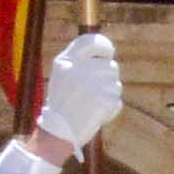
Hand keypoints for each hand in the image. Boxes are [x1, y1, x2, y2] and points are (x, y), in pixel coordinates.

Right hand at [36, 28, 123, 151]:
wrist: (56, 132)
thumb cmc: (63, 104)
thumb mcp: (63, 77)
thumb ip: (81, 63)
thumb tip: (108, 53)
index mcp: (65, 61)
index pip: (91, 42)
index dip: (104, 46)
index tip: (108, 53)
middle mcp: (77, 70)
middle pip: (111, 66)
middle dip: (107, 80)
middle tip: (91, 94)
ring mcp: (89, 85)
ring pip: (116, 84)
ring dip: (109, 95)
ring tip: (91, 105)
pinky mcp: (101, 100)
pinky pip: (117, 101)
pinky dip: (111, 110)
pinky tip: (96, 115)